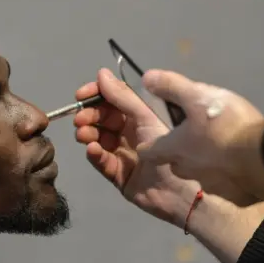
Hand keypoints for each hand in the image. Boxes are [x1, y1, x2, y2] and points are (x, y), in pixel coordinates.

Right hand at [73, 68, 202, 225]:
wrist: (183, 188)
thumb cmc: (172, 146)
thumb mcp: (147, 116)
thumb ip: (123, 97)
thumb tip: (101, 74)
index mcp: (141, 116)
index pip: (114, 100)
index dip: (97, 95)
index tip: (81, 94)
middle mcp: (131, 133)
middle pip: (103, 119)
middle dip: (89, 116)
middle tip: (80, 119)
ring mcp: (124, 154)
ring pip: (99, 140)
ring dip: (89, 134)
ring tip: (83, 134)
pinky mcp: (120, 175)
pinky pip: (103, 162)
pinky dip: (95, 154)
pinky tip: (92, 149)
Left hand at [137, 70, 263, 205]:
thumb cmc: (226, 126)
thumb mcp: (197, 97)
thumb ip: (172, 87)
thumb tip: (146, 79)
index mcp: (175, 149)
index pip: (149, 152)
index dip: (148, 146)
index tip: (151, 142)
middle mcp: (187, 171)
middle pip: (175, 164)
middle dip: (181, 154)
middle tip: (195, 140)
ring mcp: (212, 187)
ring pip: (202, 175)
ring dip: (208, 165)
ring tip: (224, 151)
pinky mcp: (236, 197)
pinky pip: (229, 186)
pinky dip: (232, 177)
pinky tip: (244, 166)